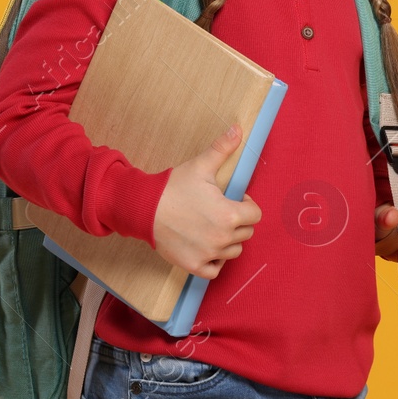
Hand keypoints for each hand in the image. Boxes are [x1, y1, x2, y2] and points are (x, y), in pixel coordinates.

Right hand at [152, 123, 261, 278]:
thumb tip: (237, 128)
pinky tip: (208, 247)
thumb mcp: (200, 166)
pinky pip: (216, 270)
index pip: (255, 214)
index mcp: (229, 214)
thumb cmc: (173, 187)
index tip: (234, 199)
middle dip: (238, 221)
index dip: (247, 204)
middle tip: (221, 211)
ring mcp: (208, 254)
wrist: (142, 208)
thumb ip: (222, 149)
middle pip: (246, 232)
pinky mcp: (194, 266)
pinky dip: (215, 261)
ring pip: (233, 251)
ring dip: (229, 241)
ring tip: (214, 227)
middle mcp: (222, 238)